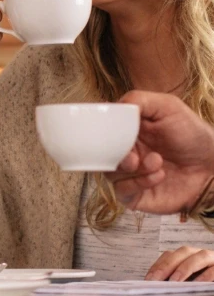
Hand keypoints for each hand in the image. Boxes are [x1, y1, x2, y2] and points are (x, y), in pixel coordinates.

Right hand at [108, 90, 213, 214]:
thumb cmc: (193, 135)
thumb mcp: (168, 107)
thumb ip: (138, 100)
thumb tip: (113, 106)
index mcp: (126, 131)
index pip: (102, 130)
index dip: (102, 131)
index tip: (111, 131)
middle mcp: (125, 152)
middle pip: (100, 153)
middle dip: (116, 154)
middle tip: (133, 155)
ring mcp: (129, 174)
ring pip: (110, 173)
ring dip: (132, 168)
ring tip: (156, 162)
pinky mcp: (136, 195)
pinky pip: (123, 192)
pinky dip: (138, 183)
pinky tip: (158, 176)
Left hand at [145, 246, 213, 281]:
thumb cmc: (202, 284)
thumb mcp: (188, 281)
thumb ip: (175, 281)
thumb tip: (154, 287)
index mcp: (188, 255)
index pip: (169, 255)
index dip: (158, 266)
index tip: (148, 280)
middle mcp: (200, 254)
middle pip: (182, 252)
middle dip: (167, 266)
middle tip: (156, 281)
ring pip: (200, 256)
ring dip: (186, 268)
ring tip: (175, 281)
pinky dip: (207, 275)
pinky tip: (199, 284)